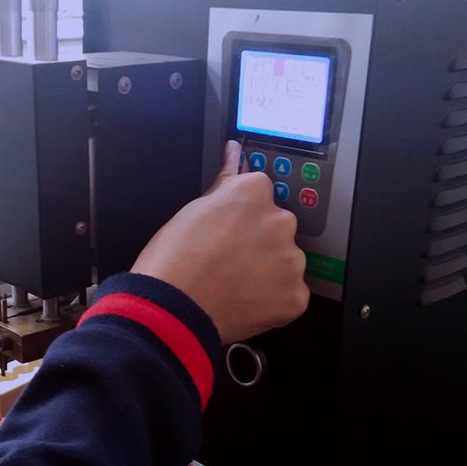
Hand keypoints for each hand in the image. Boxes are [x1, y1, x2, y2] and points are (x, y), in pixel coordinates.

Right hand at [131, 140, 309, 344]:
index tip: (229, 230)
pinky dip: (274, 299)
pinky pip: (291, 293)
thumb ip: (225, 181)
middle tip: (228, 261)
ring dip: (269, 271)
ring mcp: (291, 260)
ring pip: (287, 261)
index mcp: (254, 193)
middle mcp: (279, 221)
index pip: (261, 193)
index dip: (242, 215)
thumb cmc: (173, 263)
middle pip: (278, 227)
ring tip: (234, 284)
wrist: (171, 312)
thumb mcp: (193, 210)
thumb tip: (234, 153)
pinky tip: (246, 301)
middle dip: (259, 242)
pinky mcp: (295, 295)